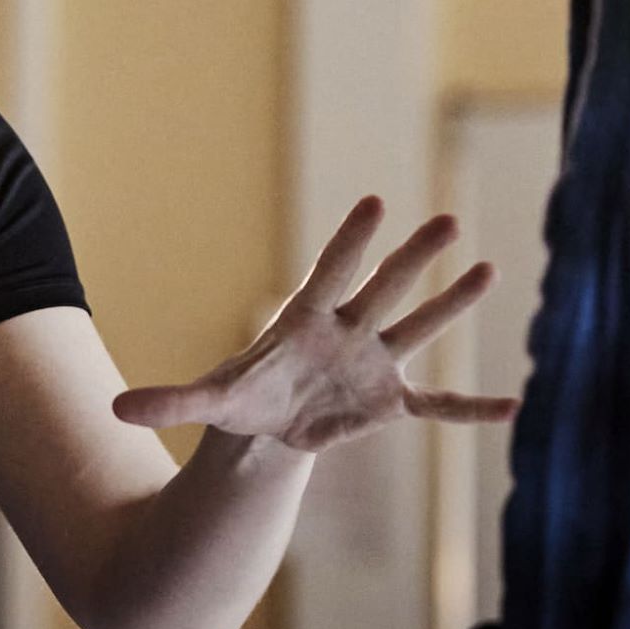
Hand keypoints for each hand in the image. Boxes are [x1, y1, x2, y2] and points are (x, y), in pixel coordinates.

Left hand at [111, 196, 518, 451]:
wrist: (270, 424)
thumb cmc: (242, 396)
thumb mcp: (206, 401)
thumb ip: (169, 401)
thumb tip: (116, 410)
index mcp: (305, 320)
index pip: (330, 273)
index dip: (350, 241)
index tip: (375, 203)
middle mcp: (349, 331)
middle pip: (385, 289)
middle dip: (414, 258)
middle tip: (448, 219)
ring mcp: (375, 363)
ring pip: (420, 328)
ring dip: (453, 304)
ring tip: (490, 269)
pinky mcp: (390, 401)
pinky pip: (439, 405)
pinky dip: (471, 408)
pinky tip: (513, 404)